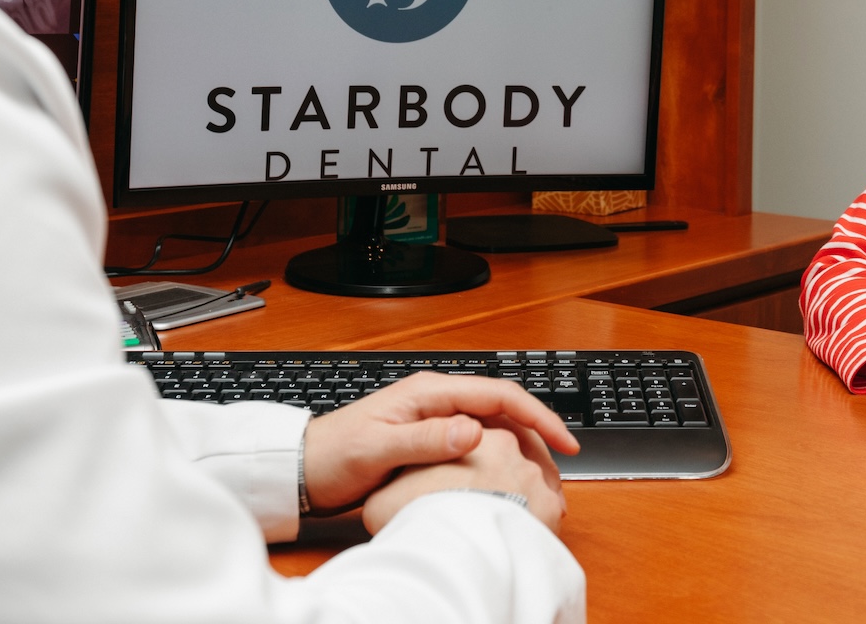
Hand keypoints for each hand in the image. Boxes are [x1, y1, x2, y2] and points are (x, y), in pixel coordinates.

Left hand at [301, 371, 578, 513]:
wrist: (303, 468)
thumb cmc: (333, 454)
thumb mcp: (378, 449)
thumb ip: (425, 440)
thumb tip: (474, 431)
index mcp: (429, 391)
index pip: (499, 393)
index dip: (537, 416)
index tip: (563, 440)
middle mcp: (436, 398)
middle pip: (503, 406)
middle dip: (537, 430)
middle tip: (562, 462)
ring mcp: (434, 417)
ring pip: (494, 423)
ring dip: (522, 443)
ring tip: (542, 471)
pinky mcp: (430, 437)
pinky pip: (477, 439)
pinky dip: (500, 454)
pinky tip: (507, 473)